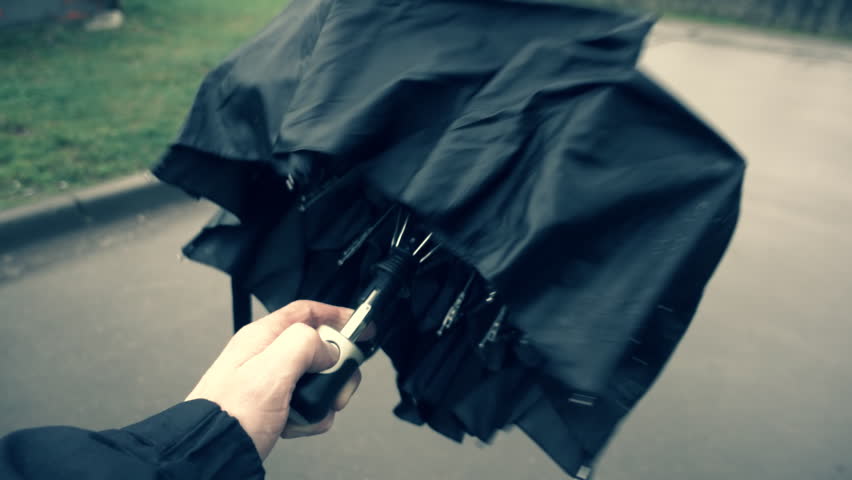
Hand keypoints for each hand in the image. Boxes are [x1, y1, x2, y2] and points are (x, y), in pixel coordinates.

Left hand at [186, 300, 360, 459]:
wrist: (211, 452)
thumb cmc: (230, 414)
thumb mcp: (271, 370)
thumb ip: (305, 345)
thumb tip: (328, 350)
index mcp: (263, 336)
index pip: (308, 312)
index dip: (338, 315)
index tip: (362, 326)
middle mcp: (267, 355)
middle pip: (319, 348)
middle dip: (337, 368)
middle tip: (338, 383)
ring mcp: (271, 381)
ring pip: (317, 379)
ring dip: (324, 397)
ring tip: (313, 410)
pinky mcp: (275, 405)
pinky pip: (307, 403)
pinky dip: (311, 415)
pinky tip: (299, 423)